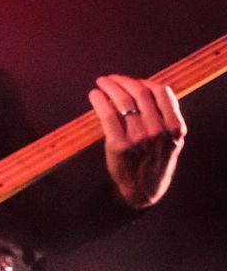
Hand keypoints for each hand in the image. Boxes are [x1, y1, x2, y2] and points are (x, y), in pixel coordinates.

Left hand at [88, 75, 185, 207]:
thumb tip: (151, 91)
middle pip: (140, 93)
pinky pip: (107, 115)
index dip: (144, 82)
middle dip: (123, 81)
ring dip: (110, 87)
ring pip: (123, 101)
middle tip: (111, 78)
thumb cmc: (154, 163)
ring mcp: (139, 138)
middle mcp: (159, 130)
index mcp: (175, 127)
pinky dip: (99, 101)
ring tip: (101, 82)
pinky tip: (94, 95)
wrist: (142, 191)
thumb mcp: (171, 142)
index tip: (132, 81)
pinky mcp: (119, 145)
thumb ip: (167, 119)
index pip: (161, 92)